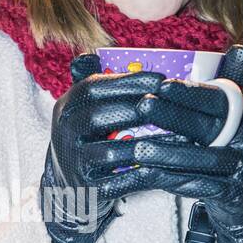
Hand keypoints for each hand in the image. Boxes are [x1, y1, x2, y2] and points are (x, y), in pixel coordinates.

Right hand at [40, 53, 172, 242]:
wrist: (71, 186)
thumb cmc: (88, 138)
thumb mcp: (83, 108)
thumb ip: (92, 81)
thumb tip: (94, 54)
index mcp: (66, 107)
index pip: (93, 87)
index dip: (128, 81)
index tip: (161, 78)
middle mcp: (64, 133)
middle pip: (99, 116)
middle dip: (138, 108)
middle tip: (171, 104)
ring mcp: (75, 162)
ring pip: (112, 150)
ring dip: (147, 142)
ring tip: (178, 135)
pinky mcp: (90, 188)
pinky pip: (122, 179)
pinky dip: (146, 170)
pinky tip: (168, 162)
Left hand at [130, 46, 242, 242]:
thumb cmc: (226, 150)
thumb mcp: (224, 120)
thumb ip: (212, 93)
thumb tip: (228, 50)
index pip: (218, 99)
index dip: (190, 92)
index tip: (161, 85)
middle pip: (209, 126)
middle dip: (173, 116)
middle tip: (143, 106)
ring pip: (203, 159)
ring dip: (168, 153)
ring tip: (137, 149)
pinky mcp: (233, 194)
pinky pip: (199, 187)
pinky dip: (172, 181)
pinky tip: (147, 175)